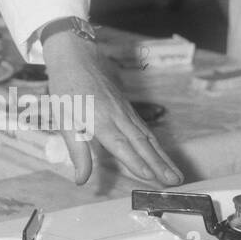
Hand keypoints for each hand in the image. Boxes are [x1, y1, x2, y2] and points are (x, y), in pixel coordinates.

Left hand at [42, 32, 182, 186]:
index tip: (149, 176)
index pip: (120, 144)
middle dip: (158, 164)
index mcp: (98, 120)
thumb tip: (81, 180)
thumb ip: (76, 151)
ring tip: (177, 175)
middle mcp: (117, 116)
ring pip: (147, 137)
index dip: (134, 160)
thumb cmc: (66, 90)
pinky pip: (145, 129)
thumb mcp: (63, 120)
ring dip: (163, 157)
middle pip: (141, 143)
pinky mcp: (128, 108)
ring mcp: (125, 111)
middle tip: (174, 182)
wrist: (77, 58)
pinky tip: (163, 155)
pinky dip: (157, 144)